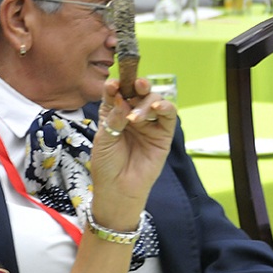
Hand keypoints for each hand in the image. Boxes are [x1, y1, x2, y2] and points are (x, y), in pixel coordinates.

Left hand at [91, 78, 176, 227]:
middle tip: (135, 85)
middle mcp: (131, 115)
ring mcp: (148, 123)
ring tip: (136, 117)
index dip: (116, 86)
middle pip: (137, 93)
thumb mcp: (104, 139)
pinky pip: (168, 115)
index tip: (113, 84)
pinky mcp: (163, 133)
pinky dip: (165, 107)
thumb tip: (122, 99)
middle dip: (136, 86)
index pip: (116, 93)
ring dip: (147, 102)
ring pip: (153, 100)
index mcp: (113, 113)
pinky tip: (158, 108)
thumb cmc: (107, 164)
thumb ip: (113, 118)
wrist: (118, 188)